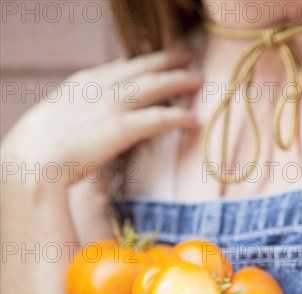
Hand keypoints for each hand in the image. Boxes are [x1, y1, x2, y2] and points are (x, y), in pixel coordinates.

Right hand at [3, 49, 200, 185]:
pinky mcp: (121, 129)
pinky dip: (179, 117)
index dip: (142, 63)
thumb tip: (84, 127)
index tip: (156, 62)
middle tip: (186, 57)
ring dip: (180, 80)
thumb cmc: (38, 147)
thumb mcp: (57, 120)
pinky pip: (159, 119)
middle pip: (143, 68)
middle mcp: (101, 88)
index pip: (120, 67)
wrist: (33, 158)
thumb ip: (76, 116)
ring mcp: (112, 106)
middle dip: (167, 61)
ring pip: (156, 86)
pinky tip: (192, 120)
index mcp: (84, 83)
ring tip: (198, 79)